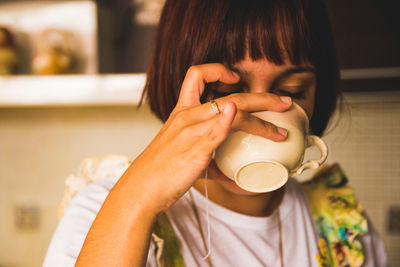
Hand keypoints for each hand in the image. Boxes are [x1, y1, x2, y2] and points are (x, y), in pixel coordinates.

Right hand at [128, 63, 291, 212]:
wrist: (142, 188)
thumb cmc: (160, 171)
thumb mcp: (182, 153)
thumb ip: (207, 155)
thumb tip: (228, 170)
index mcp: (181, 112)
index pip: (197, 75)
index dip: (218, 70)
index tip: (235, 78)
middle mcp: (187, 116)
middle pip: (229, 93)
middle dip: (261, 96)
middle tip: (282, 102)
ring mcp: (192, 131)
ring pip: (232, 110)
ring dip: (262, 118)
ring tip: (280, 131)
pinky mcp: (196, 149)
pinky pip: (216, 129)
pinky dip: (229, 119)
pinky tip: (239, 115)